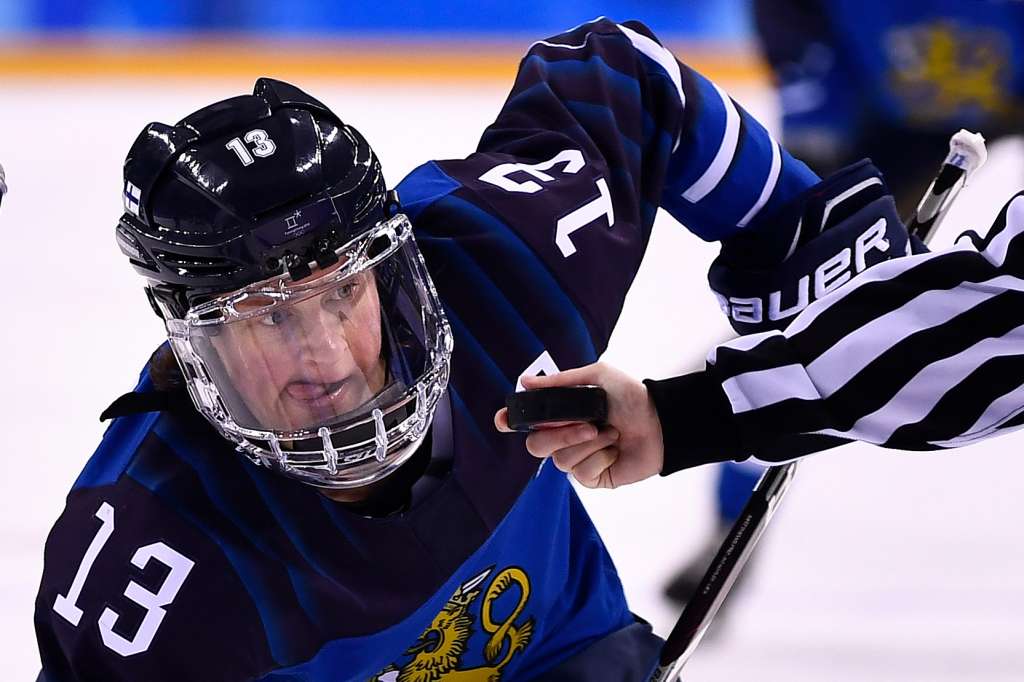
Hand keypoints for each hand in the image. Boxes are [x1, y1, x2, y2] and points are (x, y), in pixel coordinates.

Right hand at [494, 362, 663, 488]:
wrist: (662, 423)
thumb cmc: (631, 397)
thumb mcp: (597, 378)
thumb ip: (561, 382)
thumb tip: (525, 381)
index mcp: (560, 414)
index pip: (524, 422)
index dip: (508, 422)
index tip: (503, 420)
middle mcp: (563, 437)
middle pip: (535, 445)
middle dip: (561, 434)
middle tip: (588, 425)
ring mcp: (576, 459)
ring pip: (560, 460)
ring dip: (589, 444)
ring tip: (612, 433)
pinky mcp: (591, 477)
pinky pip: (581, 474)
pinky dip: (601, 459)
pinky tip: (615, 450)